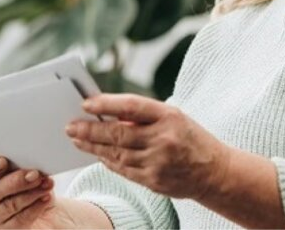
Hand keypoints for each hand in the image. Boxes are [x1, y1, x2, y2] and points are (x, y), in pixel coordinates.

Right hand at [0, 156, 71, 228]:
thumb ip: (20, 156)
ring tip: (46, 184)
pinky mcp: (7, 227)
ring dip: (31, 193)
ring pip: (10, 205)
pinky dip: (36, 206)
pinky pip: (21, 219)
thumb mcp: (22, 162)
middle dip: (16, 182)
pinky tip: (45, 197)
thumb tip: (36, 148)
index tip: (2, 161)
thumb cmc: (27, 177)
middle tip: (34, 174)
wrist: (41, 201)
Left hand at [65, 94, 230, 199]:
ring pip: (116, 153)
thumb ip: (143, 116)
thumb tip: (106, 114)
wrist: (214, 172)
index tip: (86, 103)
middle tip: (70, 126)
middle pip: (118, 133)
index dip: (106, 104)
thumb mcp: (173, 117)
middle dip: (90, 130)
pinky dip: (107, 161)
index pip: (132, 106)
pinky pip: (123, 169)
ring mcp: (158, 162)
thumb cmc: (189, 137)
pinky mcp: (153, 181)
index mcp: (169, 116)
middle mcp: (163, 139)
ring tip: (77, 139)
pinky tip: (96, 154)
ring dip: (93, 147)